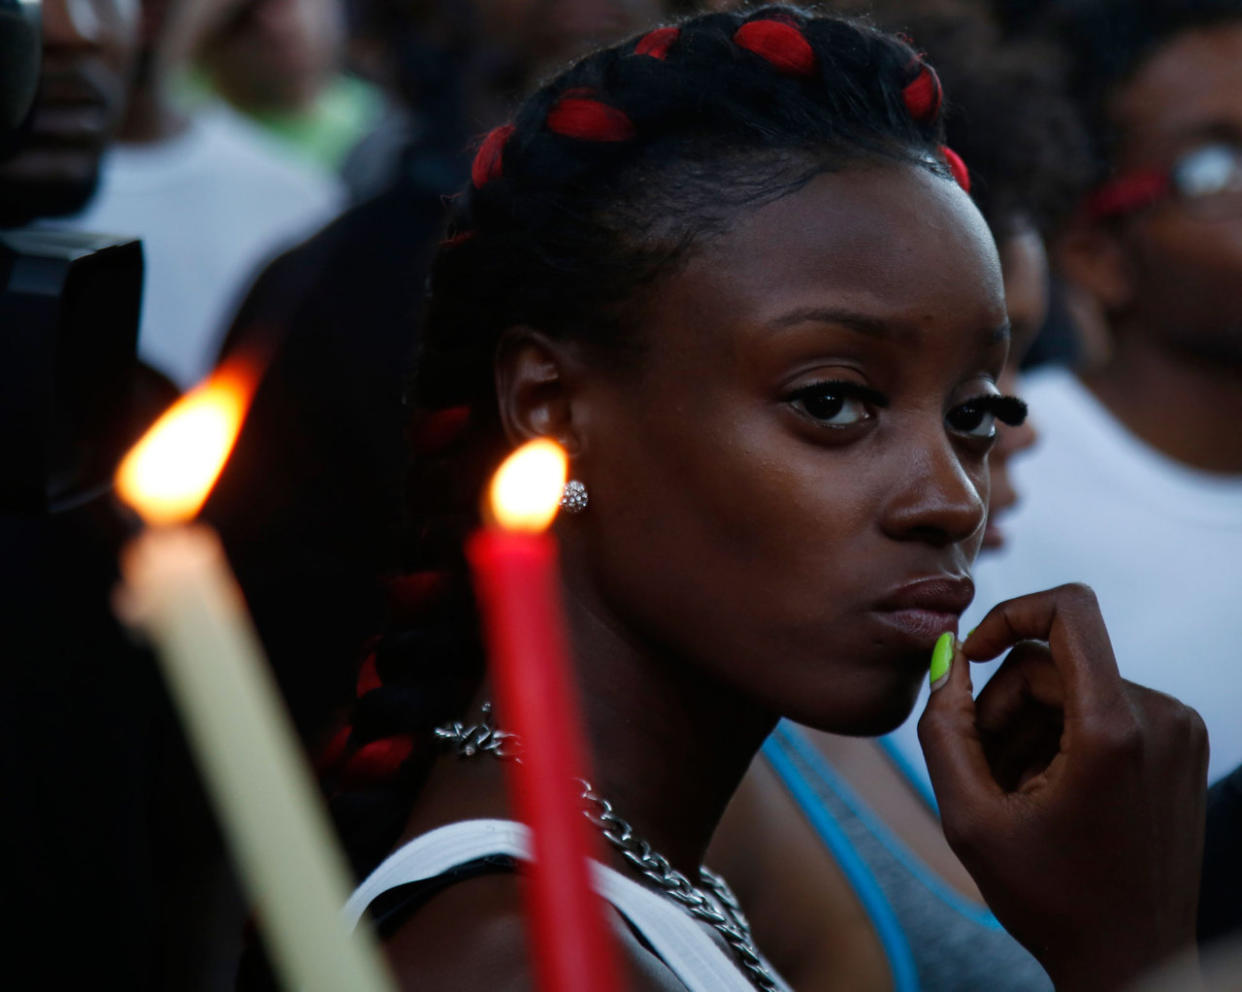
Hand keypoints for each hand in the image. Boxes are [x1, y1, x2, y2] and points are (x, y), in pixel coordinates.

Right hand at [918, 584, 1207, 990]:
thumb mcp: (969, 818)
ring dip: (1029, 726)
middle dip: (1003, 704)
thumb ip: (944, 728)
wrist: (1133, 959)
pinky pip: (1101, 708)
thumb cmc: (1052, 899)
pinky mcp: (1179, 744)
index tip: (973, 656)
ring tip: (1014, 791)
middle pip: (1053, 663)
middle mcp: (1158, 717)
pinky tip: (1046, 791)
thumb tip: (947, 658)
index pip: (1069, 608)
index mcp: (1112, 731)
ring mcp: (1177, 730)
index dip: (1009, 613)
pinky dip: (1062, 737)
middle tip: (982, 768)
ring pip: (1073, 687)